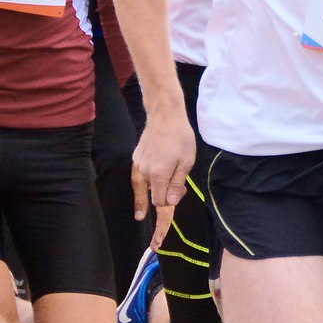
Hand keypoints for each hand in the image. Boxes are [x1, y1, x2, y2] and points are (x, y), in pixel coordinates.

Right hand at [131, 107, 197, 230]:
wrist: (164, 116)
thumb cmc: (180, 137)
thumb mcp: (186, 162)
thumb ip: (177, 184)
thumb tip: (171, 203)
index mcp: (158, 175)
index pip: (159, 203)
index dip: (168, 207)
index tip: (176, 201)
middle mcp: (144, 172)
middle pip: (150, 196)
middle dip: (163, 197)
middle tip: (178, 191)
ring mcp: (137, 165)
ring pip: (143, 187)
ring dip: (152, 191)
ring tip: (163, 194)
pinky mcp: (135, 158)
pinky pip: (140, 177)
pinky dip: (147, 182)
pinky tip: (154, 179)